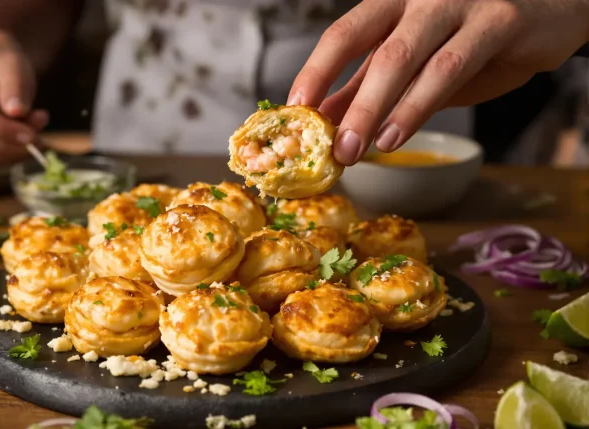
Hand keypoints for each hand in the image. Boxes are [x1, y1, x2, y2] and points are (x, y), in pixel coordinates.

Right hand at [0, 31, 48, 169]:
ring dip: (7, 155)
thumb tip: (16, 111)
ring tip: (33, 140)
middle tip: (39, 140)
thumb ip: (15, 85)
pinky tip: (18, 148)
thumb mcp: (13, 64)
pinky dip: (0, 161)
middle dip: (9, 145)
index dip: (3, 128)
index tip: (31, 135)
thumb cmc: (3, 65)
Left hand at [288, 0, 588, 164]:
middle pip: (364, 43)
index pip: (343, 34)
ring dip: (375, 110)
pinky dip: (417, 106)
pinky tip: (396, 135)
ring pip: (402, 57)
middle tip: (326, 147)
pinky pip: (447, 67)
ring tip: (357, 150)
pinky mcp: (496, 19)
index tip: (293, 109)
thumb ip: (372, 84)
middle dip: (342, 99)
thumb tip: (325, 119)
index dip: (315, 71)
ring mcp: (456, 3)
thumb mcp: (417, 61)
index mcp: (393, 2)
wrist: (554, 5)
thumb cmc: (478, 34)